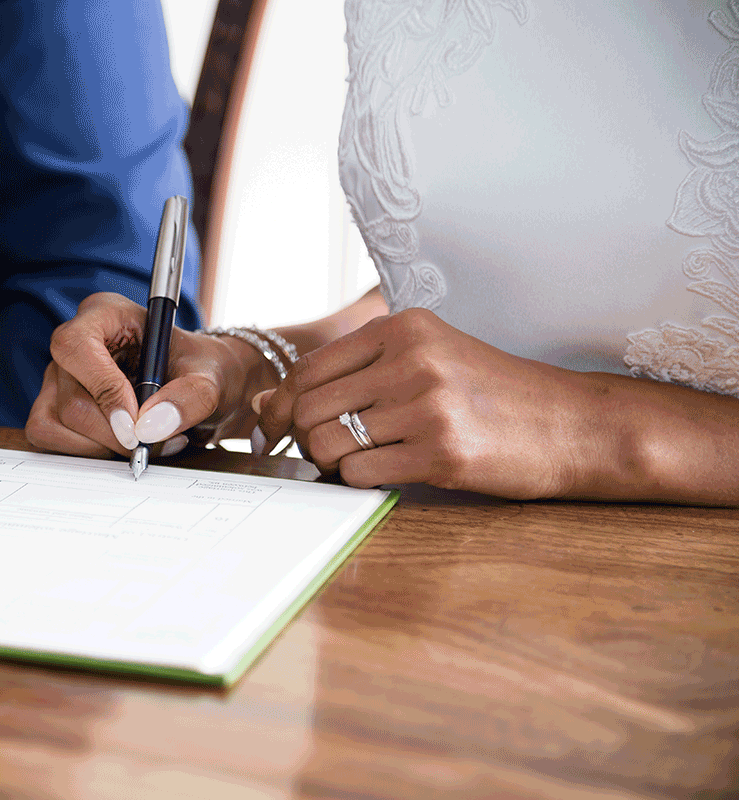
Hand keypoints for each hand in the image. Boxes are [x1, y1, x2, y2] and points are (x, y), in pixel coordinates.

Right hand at [25, 292, 275, 457]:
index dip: (103, 389)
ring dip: (101, 447)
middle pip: (71, 399)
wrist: (198, 390)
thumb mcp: (211, 378)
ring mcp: (59, 376)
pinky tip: (120, 448)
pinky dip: (86, 453)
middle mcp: (75, 342)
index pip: (77, 346)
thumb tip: (150, 427)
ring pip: (55, 423)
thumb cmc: (200, 371)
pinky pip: (49, 437)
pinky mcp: (54, 406)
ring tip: (145, 444)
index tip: (136, 422)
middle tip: (155, 442)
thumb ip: (190, 397)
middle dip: (114, 433)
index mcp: (106, 314)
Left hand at [254, 308, 607, 498]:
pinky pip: (361, 473)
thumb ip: (349, 375)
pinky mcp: (442, 452)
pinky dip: (360, 481)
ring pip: (329, 444)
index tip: (274, 429)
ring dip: (331, 463)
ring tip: (360, 461)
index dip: (279, 406)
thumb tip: (264, 402)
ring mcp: (427, 406)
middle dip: (303, 439)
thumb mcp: (425, 361)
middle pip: (309, 409)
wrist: (573, 424)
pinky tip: (387, 472)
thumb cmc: (492, 394)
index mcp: (402, 328)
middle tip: (319, 454)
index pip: (306, 369)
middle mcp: (411, 360)